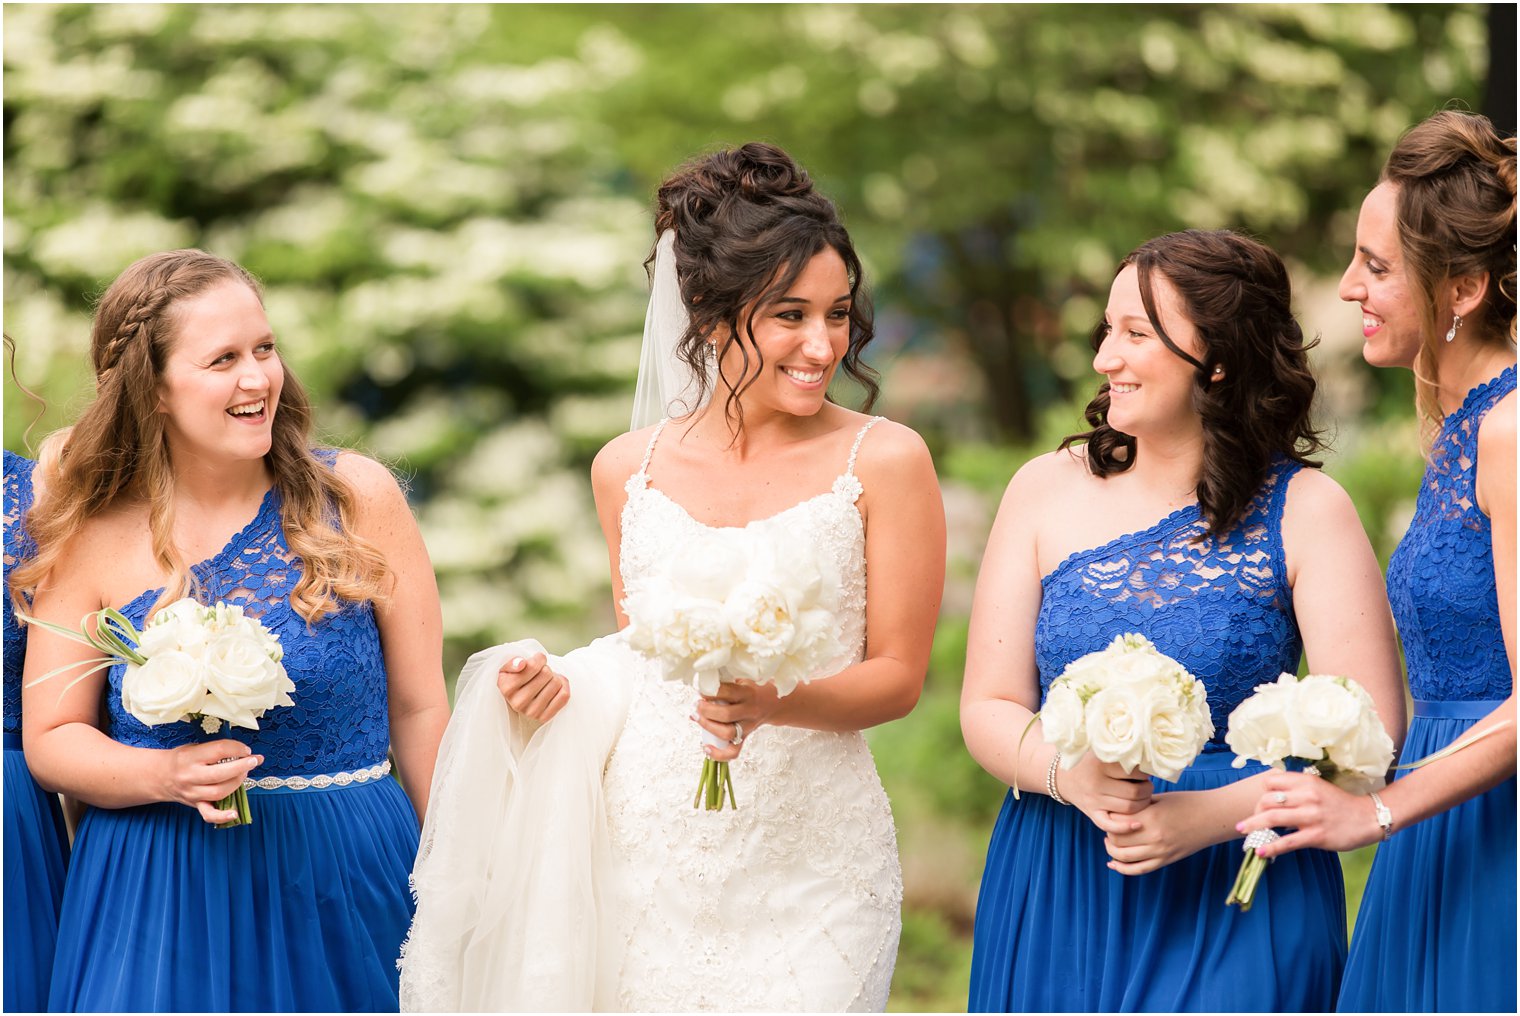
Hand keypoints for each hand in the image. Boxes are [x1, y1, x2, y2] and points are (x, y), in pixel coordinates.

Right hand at [157, 740, 262, 824]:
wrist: (160, 775)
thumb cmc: (182, 759)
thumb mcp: (195, 747)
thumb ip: (216, 749)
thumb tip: (245, 752)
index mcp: (190, 757)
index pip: (219, 750)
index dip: (237, 748)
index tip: (246, 749)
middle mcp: (190, 776)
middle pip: (220, 774)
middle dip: (242, 767)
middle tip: (254, 761)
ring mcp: (192, 793)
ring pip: (219, 792)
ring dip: (237, 783)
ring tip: (245, 774)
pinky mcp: (195, 804)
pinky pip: (209, 814)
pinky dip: (223, 816)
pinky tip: (235, 813)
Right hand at [496, 653, 568, 721]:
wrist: (521, 702)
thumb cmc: (515, 681)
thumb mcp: (507, 669)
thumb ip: (512, 663)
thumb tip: (522, 663)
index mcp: (506, 688)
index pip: (533, 666)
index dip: (539, 659)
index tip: (537, 661)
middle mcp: (518, 702)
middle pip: (546, 673)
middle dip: (546, 669)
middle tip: (541, 673)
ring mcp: (531, 712)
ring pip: (556, 683)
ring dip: (554, 677)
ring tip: (547, 680)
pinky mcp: (544, 718)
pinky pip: (564, 695)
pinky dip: (564, 686)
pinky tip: (556, 686)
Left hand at [692, 680, 781, 761]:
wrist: (773, 704)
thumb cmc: (752, 690)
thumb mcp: (742, 680)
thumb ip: (723, 685)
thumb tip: (700, 691)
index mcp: (748, 693)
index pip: (728, 692)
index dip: (711, 692)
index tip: (701, 689)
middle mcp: (749, 711)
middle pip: (726, 715)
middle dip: (706, 710)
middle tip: (698, 705)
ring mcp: (747, 726)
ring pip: (727, 733)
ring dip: (708, 726)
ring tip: (697, 717)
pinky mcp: (744, 738)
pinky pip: (733, 752)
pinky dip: (718, 754)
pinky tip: (706, 747)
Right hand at [1058, 754, 1153, 836]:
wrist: (1062, 775)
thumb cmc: (1089, 761)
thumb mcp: (1101, 751)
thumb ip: (1121, 753)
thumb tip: (1148, 759)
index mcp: (1101, 764)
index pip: (1135, 772)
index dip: (1146, 772)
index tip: (1146, 771)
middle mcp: (1096, 782)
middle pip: (1135, 792)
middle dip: (1147, 789)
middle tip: (1147, 785)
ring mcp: (1093, 799)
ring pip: (1129, 808)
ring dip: (1142, 804)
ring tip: (1143, 797)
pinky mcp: (1091, 813)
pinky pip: (1110, 825)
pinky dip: (1125, 827)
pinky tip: (1137, 824)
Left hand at [1103, 791, 1216, 873]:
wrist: (1213, 817)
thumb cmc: (1186, 802)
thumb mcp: (1159, 798)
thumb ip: (1138, 805)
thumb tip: (1116, 808)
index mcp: (1151, 816)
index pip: (1116, 822)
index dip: (1108, 816)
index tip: (1107, 812)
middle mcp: (1154, 837)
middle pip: (1117, 840)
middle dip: (1108, 834)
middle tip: (1108, 827)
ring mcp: (1161, 851)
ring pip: (1124, 857)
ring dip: (1112, 851)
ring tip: (1110, 842)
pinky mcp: (1166, 860)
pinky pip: (1139, 869)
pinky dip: (1123, 869)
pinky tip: (1113, 864)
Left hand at [1236, 770, 1381, 856]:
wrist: (1369, 818)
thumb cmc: (1340, 804)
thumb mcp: (1318, 787)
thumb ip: (1297, 788)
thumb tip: (1271, 794)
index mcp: (1306, 781)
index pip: (1271, 782)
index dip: (1261, 792)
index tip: (1259, 803)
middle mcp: (1306, 796)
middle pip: (1267, 800)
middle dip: (1255, 811)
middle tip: (1250, 821)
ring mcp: (1311, 816)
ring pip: (1272, 818)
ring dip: (1253, 826)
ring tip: (1242, 832)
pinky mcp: (1316, 835)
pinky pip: (1287, 842)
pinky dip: (1270, 847)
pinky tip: (1259, 851)